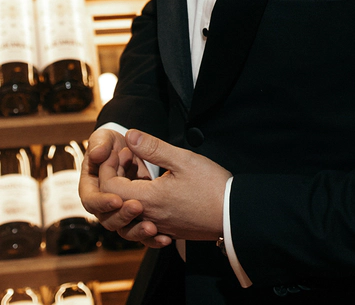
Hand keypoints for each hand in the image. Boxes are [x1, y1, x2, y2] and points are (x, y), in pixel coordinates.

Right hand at [79, 128, 170, 247]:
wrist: (126, 147)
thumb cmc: (110, 142)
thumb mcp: (104, 138)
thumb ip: (100, 143)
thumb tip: (97, 154)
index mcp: (91, 187)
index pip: (91, 201)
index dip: (103, 202)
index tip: (117, 199)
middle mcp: (103, 203)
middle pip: (108, 220)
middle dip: (122, 216)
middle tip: (138, 208)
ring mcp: (120, 211)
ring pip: (125, 229)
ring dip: (138, 231)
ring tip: (154, 228)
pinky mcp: (136, 214)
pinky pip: (141, 229)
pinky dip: (152, 237)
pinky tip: (166, 238)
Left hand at [101, 129, 230, 245]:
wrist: (233, 215)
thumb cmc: (211, 186)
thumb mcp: (183, 159)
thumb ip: (153, 148)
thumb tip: (129, 135)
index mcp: (148, 199)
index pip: (109, 188)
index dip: (109, 167)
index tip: (122, 151)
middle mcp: (148, 217)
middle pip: (114, 202)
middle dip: (116, 176)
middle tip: (130, 157)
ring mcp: (158, 226)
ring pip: (127, 213)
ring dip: (127, 190)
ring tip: (140, 171)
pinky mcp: (168, 230)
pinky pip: (142, 220)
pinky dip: (139, 203)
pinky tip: (153, 188)